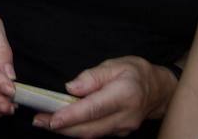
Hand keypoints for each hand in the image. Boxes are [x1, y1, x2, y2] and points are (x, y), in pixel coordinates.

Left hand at [32, 56, 175, 136]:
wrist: (159, 90)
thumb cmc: (135, 73)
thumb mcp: (114, 65)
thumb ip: (92, 76)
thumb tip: (71, 87)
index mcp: (124, 95)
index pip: (93, 109)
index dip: (71, 116)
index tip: (52, 118)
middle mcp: (125, 116)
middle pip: (90, 128)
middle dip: (62, 127)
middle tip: (38, 121)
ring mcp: (123, 128)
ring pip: (91, 134)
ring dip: (67, 131)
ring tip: (44, 122)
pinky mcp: (120, 133)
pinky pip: (96, 133)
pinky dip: (78, 130)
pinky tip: (63, 124)